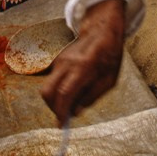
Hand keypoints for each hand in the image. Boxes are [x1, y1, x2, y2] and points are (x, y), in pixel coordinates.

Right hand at [42, 0, 125, 121]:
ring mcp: (60, 61)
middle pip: (47, 91)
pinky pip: (54, 81)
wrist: (101, 30)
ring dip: (56, 99)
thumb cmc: (109, 55)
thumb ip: (92, 97)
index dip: (61, 111)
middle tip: (64, 116)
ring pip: (48, 87)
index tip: (61, 125)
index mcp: (84, 68)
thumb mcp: (110, 80)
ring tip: (74, 100)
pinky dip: (59, 90)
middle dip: (52, 108)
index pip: (65, 93)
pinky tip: (74, 86)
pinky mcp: (57, 61)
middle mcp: (67, 64)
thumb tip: (75, 112)